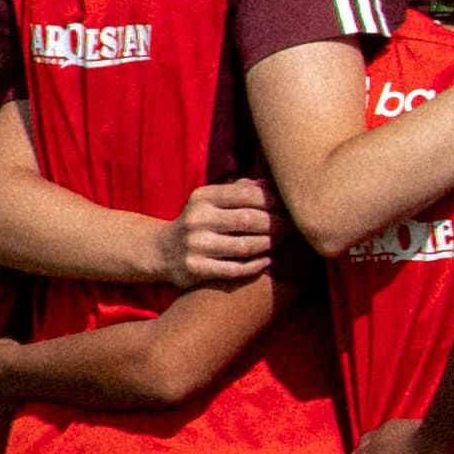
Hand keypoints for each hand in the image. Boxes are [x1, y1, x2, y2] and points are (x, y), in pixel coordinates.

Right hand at [156, 180, 279, 290]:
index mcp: (203, 197)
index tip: (290, 207)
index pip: (247, 195)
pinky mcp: (196, 269)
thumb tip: (273, 183)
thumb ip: (241, 190)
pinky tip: (268, 260)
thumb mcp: (212, 201)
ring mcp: (195, 245)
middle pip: (249, 220)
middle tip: (292, 227)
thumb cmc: (199, 221)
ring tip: (283, 242)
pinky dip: (257, 265)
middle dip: (276, 224)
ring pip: (245, 246)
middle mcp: (197, 219)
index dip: (273, 201)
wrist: (161, 251)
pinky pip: (236, 269)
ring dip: (270, 245)